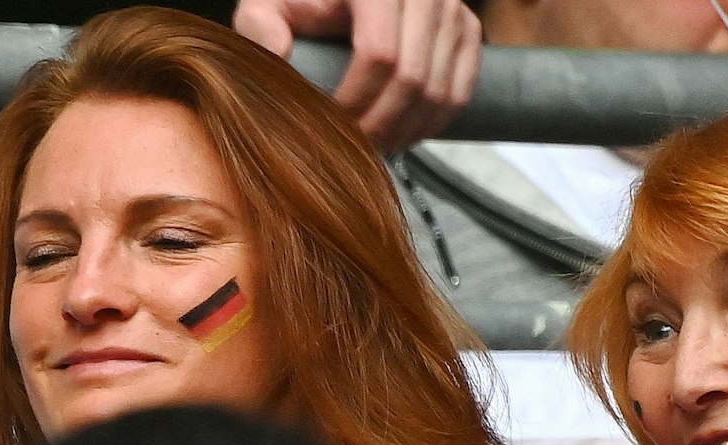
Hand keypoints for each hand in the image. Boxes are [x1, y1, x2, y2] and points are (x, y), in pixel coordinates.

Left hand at [234, 0, 480, 151]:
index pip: (379, 54)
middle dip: (380, 124)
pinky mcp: (467, 29)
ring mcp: (452, 9)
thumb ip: (261, 26)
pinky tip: (401, 134)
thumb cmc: (303, 0)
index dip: (355, 101)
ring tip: (373, 145)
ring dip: (405, 130)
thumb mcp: (271, 5)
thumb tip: (277, 55)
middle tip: (352, 146)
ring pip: (439, 92)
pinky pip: (460, 92)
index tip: (330, 124)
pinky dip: (432, 124)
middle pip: (413, 79)